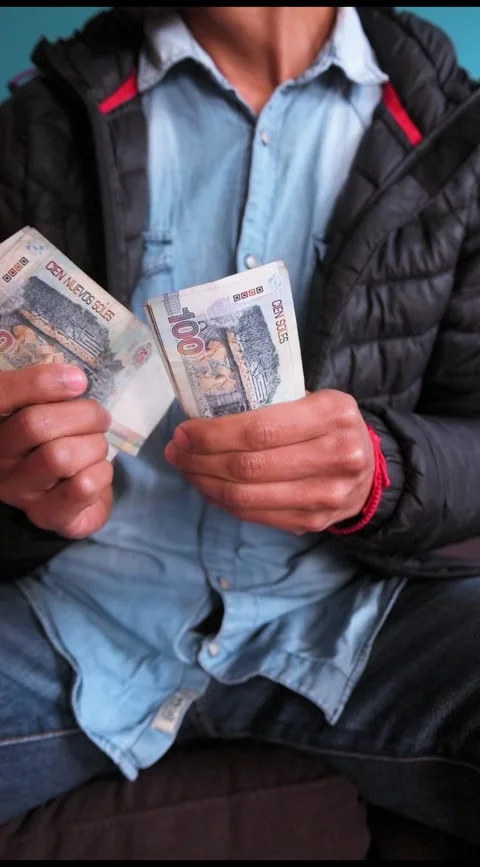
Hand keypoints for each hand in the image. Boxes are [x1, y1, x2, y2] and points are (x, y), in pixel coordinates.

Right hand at [0, 365, 112, 538]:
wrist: (76, 495)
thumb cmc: (62, 441)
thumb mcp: (51, 412)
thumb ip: (50, 394)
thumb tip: (73, 379)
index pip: (0, 397)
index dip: (37, 383)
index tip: (78, 380)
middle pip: (35, 425)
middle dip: (83, 414)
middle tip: (100, 417)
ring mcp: (19, 493)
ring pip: (61, 456)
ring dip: (94, 445)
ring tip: (98, 446)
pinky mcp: (47, 516)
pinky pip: (82, 486)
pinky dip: (102, 472)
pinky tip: (99, 470)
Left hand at [165, 390, 374, 534]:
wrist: (369, 468)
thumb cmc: (328, 425)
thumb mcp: (312, 398)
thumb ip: (270, 403)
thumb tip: (203, 414)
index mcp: (333, 414)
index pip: (259, 430)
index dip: (213, 435)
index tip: (184, 431)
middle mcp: (336, 457)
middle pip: (248, 466)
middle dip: (201, 459)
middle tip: (176, 450)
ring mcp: (326, 496)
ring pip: (246, 496)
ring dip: (204, 482)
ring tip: (185, 467)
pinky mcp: (313, 522)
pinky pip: (253, 515)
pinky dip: (222, 501)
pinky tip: (207, 485)